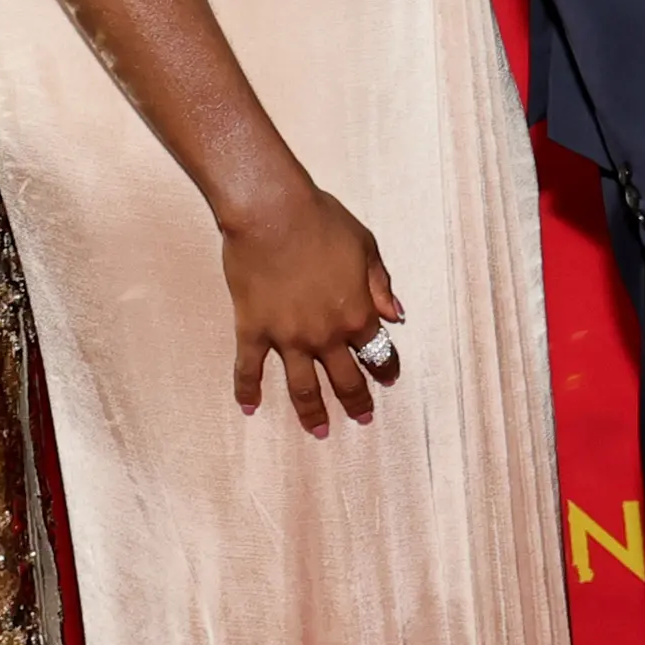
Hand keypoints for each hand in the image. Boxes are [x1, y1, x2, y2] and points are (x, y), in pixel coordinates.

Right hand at [221, 177, 403, 434]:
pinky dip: (248, 391)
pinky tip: (250, 408)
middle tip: (362, 418)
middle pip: (344, 379)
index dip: (385, 368)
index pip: (377, 352)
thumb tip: (396, 316)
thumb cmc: (321, 221)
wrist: (271, 212)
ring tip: (320, 432)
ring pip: (302, 387)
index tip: (388, 380)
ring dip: (312, 413)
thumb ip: (381, 286)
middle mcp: (325, 334)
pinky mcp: (252, 330)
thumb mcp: (366, 247)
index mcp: (357, 314)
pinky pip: (248, 369)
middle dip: (356, 401)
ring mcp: (286, 337)